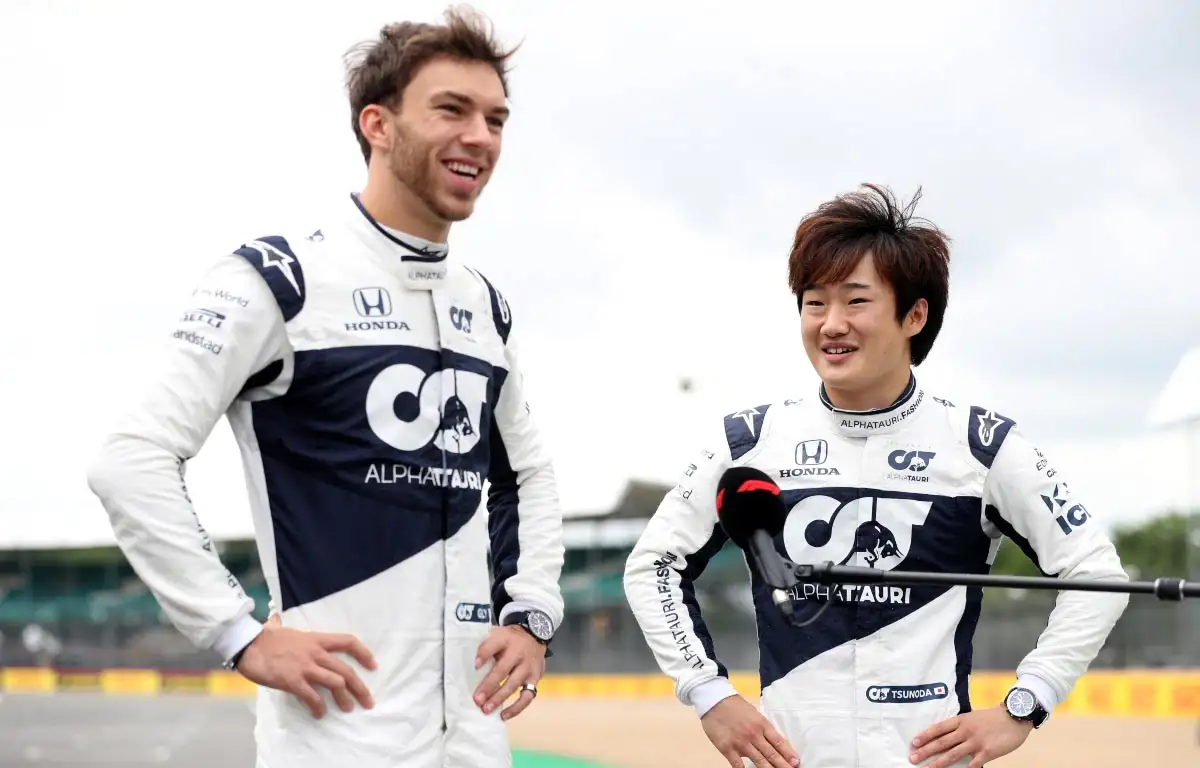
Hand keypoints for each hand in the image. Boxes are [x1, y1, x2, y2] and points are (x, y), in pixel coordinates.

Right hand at [235, 620, 376, 718]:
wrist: (247, 644)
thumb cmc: (263, 637)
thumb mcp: (281, 628)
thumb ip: (285, 626)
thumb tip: (276, 619)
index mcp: (316, 639)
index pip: (348, 642)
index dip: (363, 653)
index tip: (373, 665)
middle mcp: (315, 652)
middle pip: (346, 670)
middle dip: (360, 687)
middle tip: (368, 701)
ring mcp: (305, 667)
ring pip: (335, 683)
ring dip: (344, 698)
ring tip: (348, 709)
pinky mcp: (292, 681)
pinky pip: (312, 697)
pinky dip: (318, 707)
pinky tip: (320, 714)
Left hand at [473, 625, 546, 721]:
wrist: (535, 635)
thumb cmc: (509, 639)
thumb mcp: (497, 634)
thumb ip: (485, 646)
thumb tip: (471, 664)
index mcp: (506, 639)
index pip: (493, 645)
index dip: (484, 655)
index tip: (475, 665)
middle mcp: (518, 653)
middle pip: (503, 670)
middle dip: (489, 685)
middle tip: (477, 699)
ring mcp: (528, 667)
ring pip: (514, 684)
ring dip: (499, 698)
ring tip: (486, 709)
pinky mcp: (535, 678)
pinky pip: (527, 696)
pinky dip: (516, 708)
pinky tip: (504, 715)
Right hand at [700, 694, 800, 767]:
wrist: (714, 700)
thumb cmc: (735, 706)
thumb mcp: (754, 714)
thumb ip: (762, 729)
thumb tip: (772, 744)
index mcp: (762, 724)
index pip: (778, 741)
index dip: (788, 753)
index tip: (796, 762)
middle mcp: (754, 734)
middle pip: (771, 753)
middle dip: (783, 765)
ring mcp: (741, 743)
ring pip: (759, 761)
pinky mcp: (727, 749)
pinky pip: (738, 765)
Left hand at [909, 705, 1032, 766]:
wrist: (1014, 716)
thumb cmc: (993, 718)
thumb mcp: (973, 718)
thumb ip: (960, 727)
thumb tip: (946, 735)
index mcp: (961, 721)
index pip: (938, 728)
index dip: (925, 735)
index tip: (914, 742)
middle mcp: (965, 731)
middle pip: (941, 742)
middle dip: (926, 751)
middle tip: (913, 758)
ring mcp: (976, 742)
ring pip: (952, 754)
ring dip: (938, 762)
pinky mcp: (987, 752)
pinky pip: (973, 763)